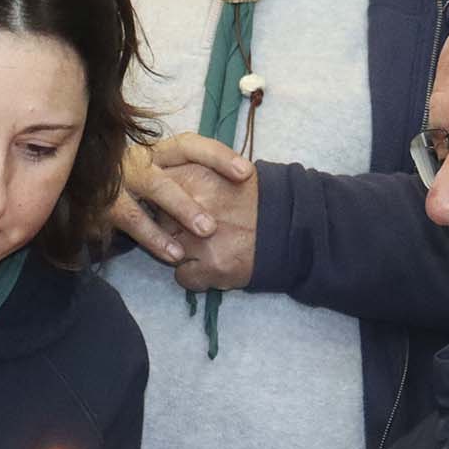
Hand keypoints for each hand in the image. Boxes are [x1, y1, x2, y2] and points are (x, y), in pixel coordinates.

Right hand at [111, 134, 252, 265]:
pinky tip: (175, 254)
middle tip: (212, 225)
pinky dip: (154, 238)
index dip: (218, 156)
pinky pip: (130, 220)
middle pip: (165, 174)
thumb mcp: (164, 179)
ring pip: (149, 192)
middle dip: (190, 199)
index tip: (246, 173)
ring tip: (203, 235)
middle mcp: (136, 161)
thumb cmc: (138, 191)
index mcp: (155, 151)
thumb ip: (192, 179)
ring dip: (178, 211)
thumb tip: (240, 182)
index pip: (189, 146)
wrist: (87, 194)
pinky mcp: (103, 205)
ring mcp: (118, 181)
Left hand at [161, 157, 260, 293]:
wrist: (291, 228)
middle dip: (172, 228)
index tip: (172, 208)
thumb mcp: (222, 171)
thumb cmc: (256, 199)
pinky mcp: (211, 269)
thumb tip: (161, 183)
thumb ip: (189, 174)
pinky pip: (184, 278)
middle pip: (159, 222)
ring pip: (168, 252)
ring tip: (205, 248)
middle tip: (192, 230)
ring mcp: (200, 241)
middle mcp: (193, 208)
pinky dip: (195, 276)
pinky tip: (212, 266)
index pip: (156, 191)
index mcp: (194, 178)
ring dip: (182, 253)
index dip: (164, 202)